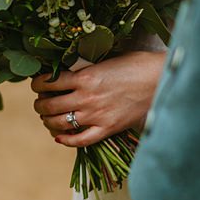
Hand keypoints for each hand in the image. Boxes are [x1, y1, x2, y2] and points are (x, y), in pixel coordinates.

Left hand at [30, 50, 165, 147]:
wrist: (161, 79)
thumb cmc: (137, 64)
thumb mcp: (107, 59)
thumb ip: (86, 69)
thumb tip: (68, 72)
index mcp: (85, 76)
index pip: (48, 82)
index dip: (37, 84)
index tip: (37, 84)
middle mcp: (86, 97)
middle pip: (49, 105)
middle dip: (40, 103)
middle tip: (41, 102)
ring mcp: (96, 115)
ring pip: (59, 123)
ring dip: (47, 120)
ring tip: (47, 117)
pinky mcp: (108, 129)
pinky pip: (80, 140)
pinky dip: (65, 140)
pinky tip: (59, 137)